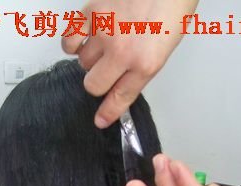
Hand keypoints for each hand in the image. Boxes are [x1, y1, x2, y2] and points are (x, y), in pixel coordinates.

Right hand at [61, 0, 197, 127]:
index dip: (108, 113)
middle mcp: (123, 53)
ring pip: (82, 62)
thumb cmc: (171, 11)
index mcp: (146, 64)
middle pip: (93, 84)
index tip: (100, 120)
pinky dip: (72, 44)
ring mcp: (105, 33)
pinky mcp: (92, 14)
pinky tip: (81, 41)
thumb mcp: (164, 49)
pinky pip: (69, 40)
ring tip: (102, 45)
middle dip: (98, 81)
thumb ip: (140, 70)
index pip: (119, 98)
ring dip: (90, 59)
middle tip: (106, 70)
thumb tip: (119, 84)